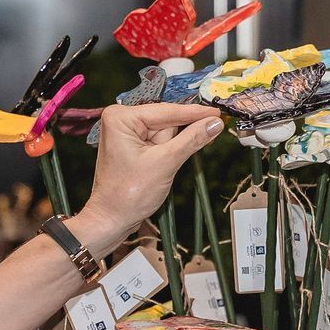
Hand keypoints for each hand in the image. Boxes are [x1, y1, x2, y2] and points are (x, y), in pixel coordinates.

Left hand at [75, 103, 222, 250]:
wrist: (112, 219)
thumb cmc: (126, 195)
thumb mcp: (165, 163)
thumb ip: (192, 139)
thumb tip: (213, 123)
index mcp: (121, 117)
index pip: (166, 110)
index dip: (194, 112)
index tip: (217, 112)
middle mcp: (121, 120)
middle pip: (166, 120)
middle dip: (182, 134)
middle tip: (206, 136)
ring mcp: (127, 133)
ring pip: (166, 133)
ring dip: (174, 147)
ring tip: (163, 166)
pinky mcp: (133, 146)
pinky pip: (159, 142)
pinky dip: (170, 150)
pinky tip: (169, 162)